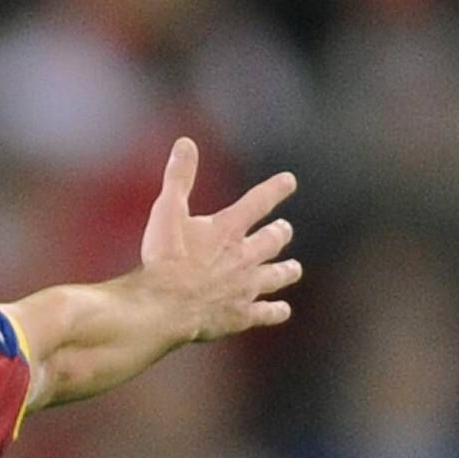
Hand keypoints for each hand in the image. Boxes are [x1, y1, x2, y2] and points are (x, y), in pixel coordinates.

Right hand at [133, 137, 300, 344]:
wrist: (167, 305)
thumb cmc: (165, 258)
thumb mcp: (167, 212)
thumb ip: (179, 178)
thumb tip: (186, 143)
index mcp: (228, 229)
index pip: (258, 202)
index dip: (275, 190)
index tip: (290, 181)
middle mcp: (245, 256)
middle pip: (272, 241)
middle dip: (280, 233)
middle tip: (284, 230)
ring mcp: (246, 287)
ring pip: (276, 276)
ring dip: (286, 271)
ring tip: (293, 269)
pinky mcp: (241, 315)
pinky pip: (265, 313)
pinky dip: (276, 311)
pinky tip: (282, 311)